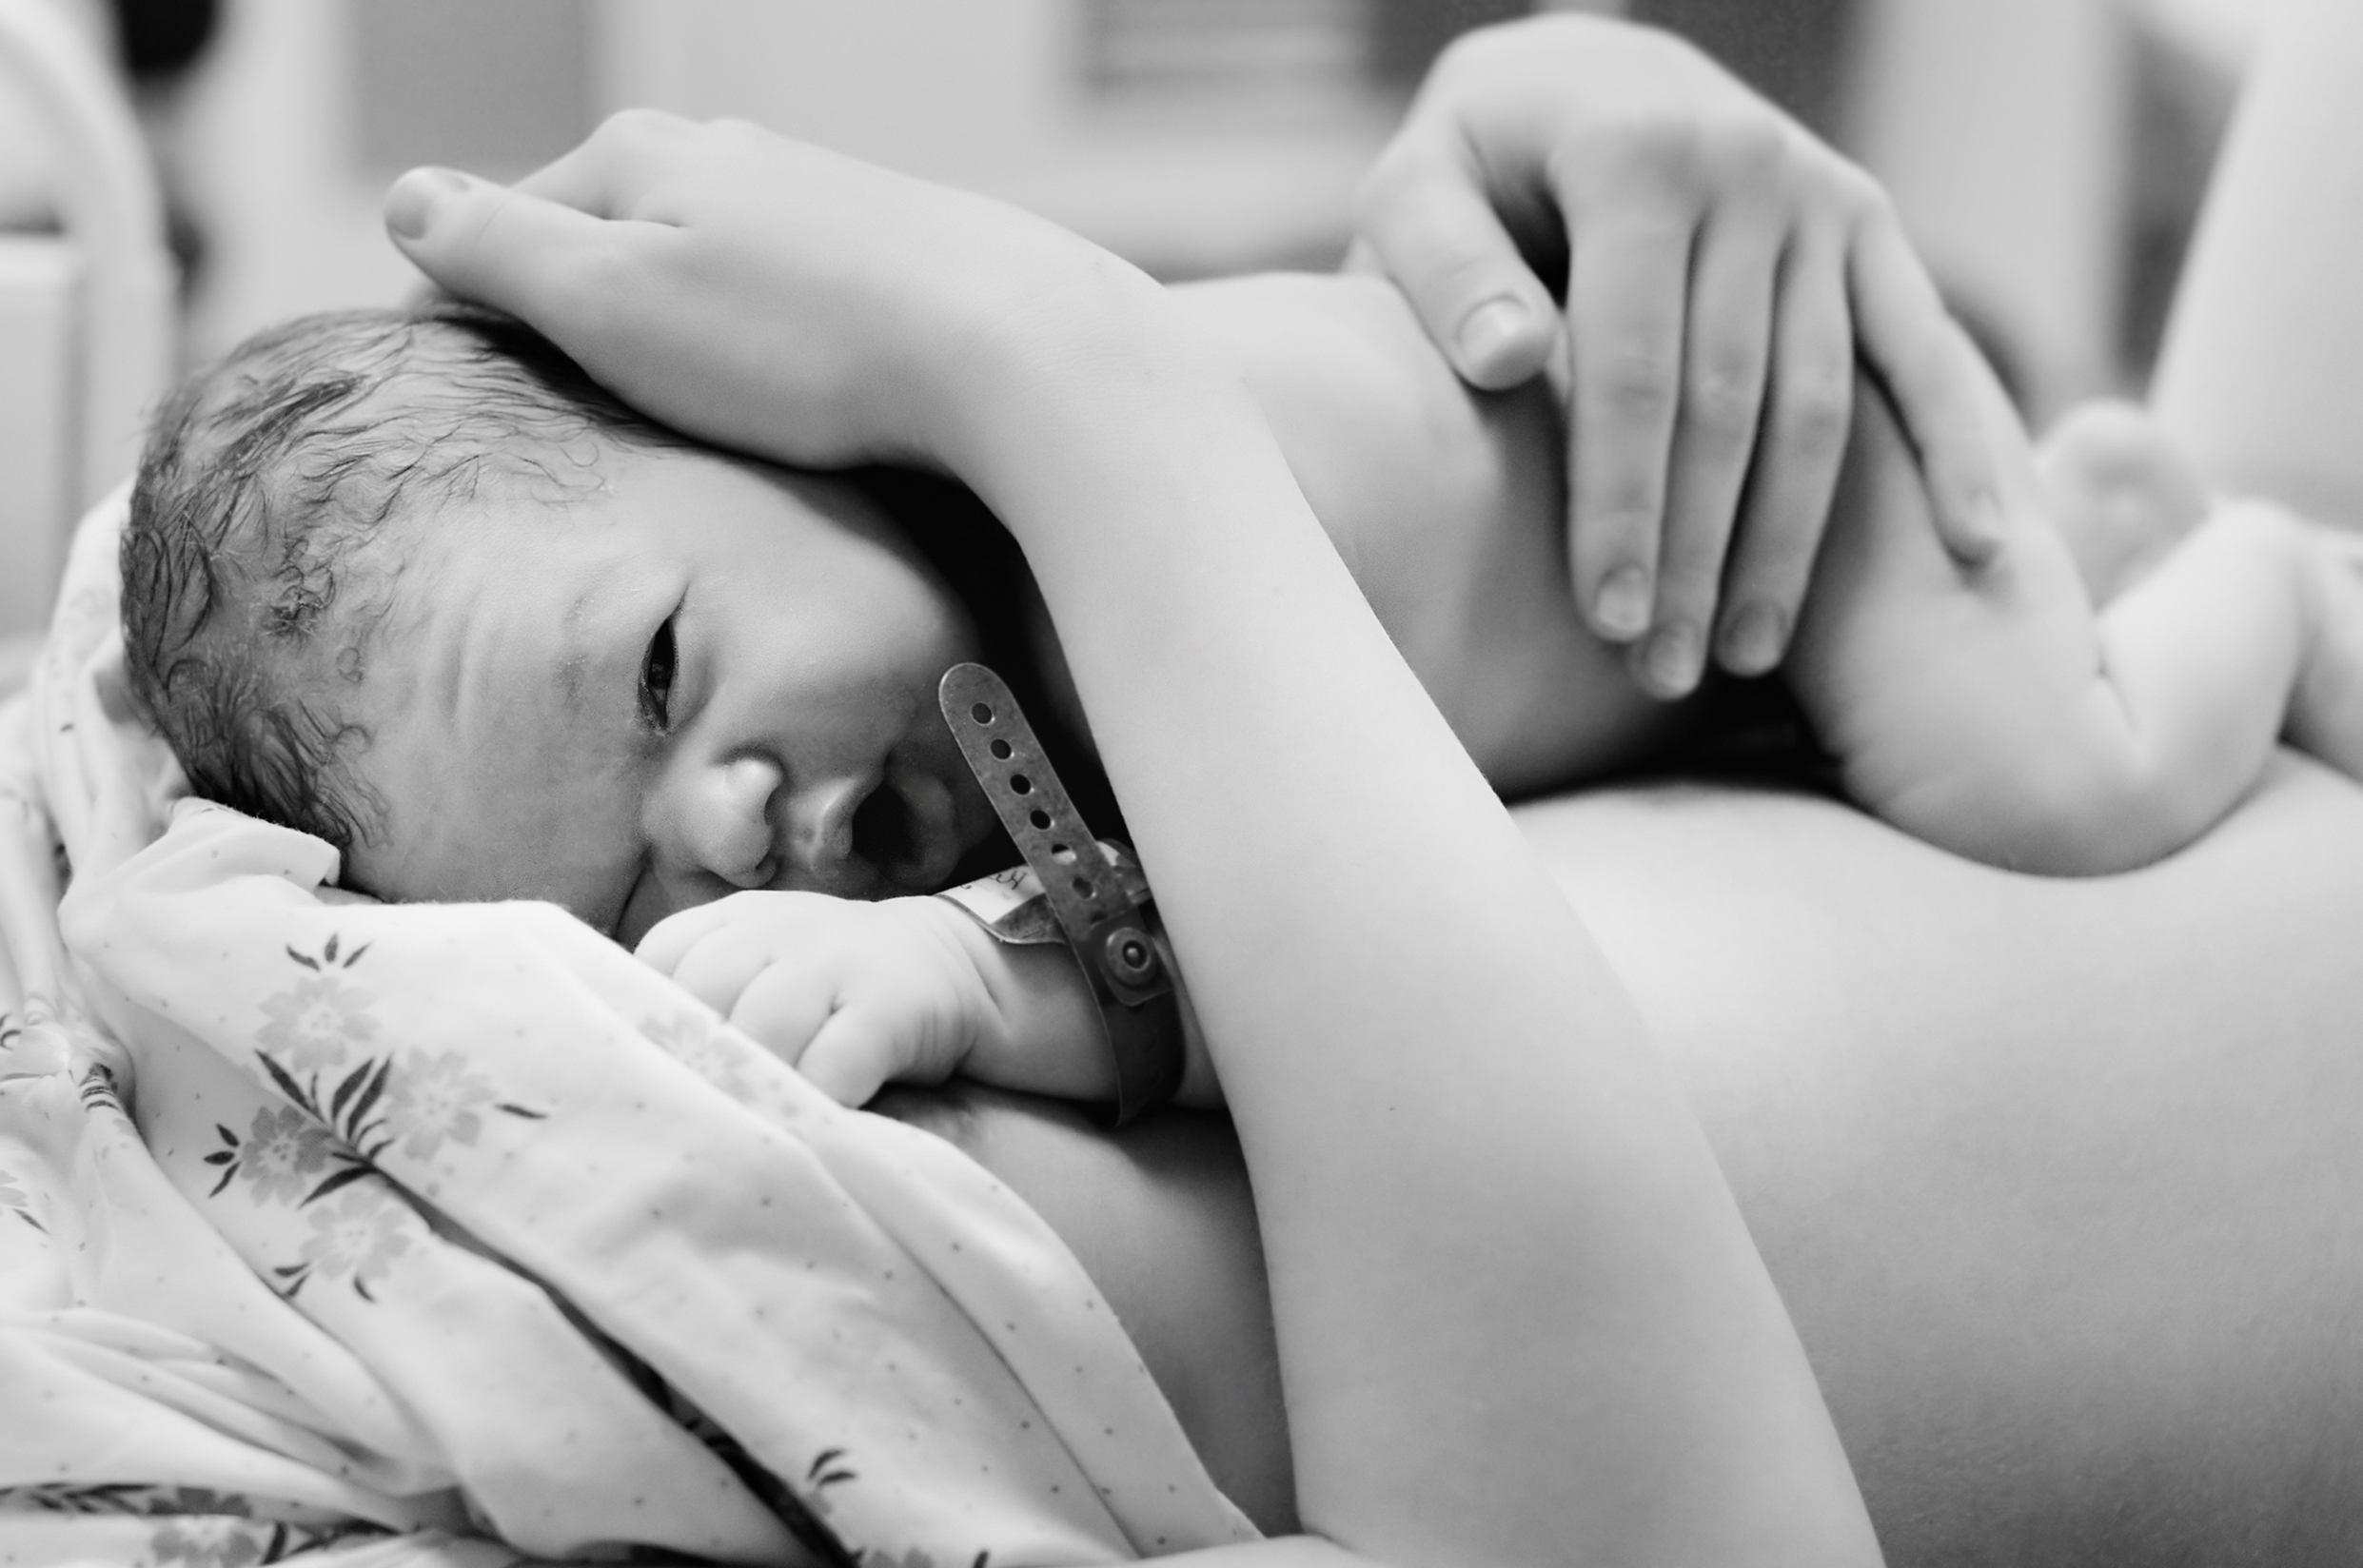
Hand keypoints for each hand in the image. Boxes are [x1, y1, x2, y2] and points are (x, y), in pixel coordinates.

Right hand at [380, 112, 1156, 481]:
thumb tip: (406, 197)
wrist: (1008, 350)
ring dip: (669, 341)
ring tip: (674, 421)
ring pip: (696, 273)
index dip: (467, 320)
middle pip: (602, 246)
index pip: (500, 229)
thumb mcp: (613, 300)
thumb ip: (499, 249)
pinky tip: (779, 400)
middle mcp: (724, 155)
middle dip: (572, 324)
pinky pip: (778, 305)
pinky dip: (754, 352)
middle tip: (566, 423)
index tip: (459, 404)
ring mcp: (810, 201)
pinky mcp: (884, 256)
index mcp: (636, 156)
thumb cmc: (802, 344)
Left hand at [636, 891, 1005, 1106]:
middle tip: (695, 1116)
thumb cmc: (832, 985)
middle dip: (695, 1060)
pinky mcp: (890, 1006)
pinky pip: (835, 1063)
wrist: (955, 964)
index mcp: (735, 920)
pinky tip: (808, 1126)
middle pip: (704, 992)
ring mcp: (836, 962)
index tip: (652, 1070)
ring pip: (764, 1026)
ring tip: (748, 1130)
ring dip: (751, 1085)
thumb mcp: (762, 966)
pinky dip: (814, 1102)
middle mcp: (779, 929)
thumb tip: (623, 1064)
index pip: (661, 957)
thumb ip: (701, 998)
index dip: (648, 1019)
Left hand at [1352, 14, 2002, 695]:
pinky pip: (1923, 352)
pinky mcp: (1870, 225)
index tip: (1604, 618)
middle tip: (1658, 672)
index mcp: (1636, 158)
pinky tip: (1980, 550)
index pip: (1634, 367)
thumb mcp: (1419, 190)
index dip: (1620, 502)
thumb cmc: (1477, 164)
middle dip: (1695, 552)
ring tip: (1744, 657)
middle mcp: (1747, 169)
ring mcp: (1823, 198)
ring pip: (1822, 402)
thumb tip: (1508, 360)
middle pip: (1730, 404)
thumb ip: (1444, 272)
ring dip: (1789, 543)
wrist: (1582, 71)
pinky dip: (1961, 450)